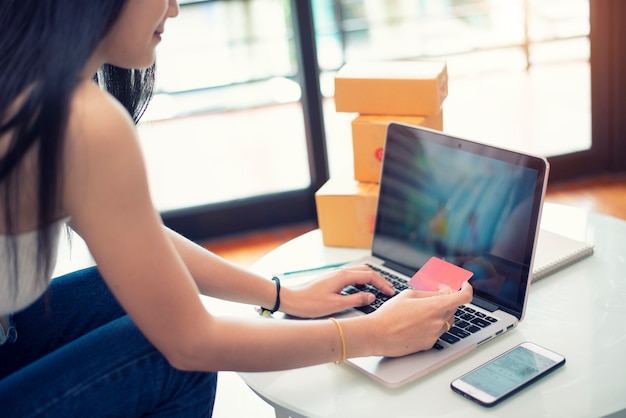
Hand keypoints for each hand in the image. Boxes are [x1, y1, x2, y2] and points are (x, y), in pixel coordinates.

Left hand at [280, 265, 394, 317]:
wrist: (290, 299)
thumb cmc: (309, 303)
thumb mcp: (336, 305)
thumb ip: (356, 300)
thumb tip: (371, 297)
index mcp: (343, 276)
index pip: (370, 275)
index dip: (383, 284)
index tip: (391, 292)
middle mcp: (340, 272)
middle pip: (366, 271)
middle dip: (379, 279)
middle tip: (389, 289)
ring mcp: (335, 275)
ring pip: (358, 272)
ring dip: (370, 279)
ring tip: (379, 289)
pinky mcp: (331, 279)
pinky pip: (351, 276)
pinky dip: (361, 281)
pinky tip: (362, 289)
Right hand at [368, 281, 472, 356]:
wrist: (377, 334)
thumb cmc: (390, 313)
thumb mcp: (409, 295)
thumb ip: (430, 293)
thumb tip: (444, 292)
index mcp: (435, 306)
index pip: (464, 297)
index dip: (466, 289)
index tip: (463, 286)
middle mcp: (439, 322)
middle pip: (453, 309)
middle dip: (446, 302)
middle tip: (431, 298)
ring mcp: (435, 335)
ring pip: (445, 322)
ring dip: (438, 315)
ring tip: (418, 313)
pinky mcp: (429, 344)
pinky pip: (436, 333)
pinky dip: (430, 326)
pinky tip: (414, 325)